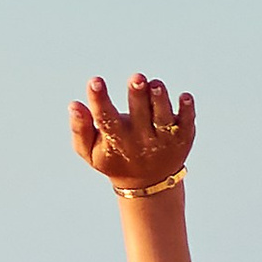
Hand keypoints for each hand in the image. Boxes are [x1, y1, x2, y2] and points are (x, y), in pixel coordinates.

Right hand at [70, 72, 195, 192]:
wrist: (149, 183)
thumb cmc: (114, 158)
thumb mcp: (90, 151)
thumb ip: (80, 129)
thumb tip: (74, 104)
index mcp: (116, 141)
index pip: (105, 119)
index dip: (99, 99)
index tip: (95, 81)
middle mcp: (141, 141)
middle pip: (140, 115)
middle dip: (137, 95)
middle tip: (136, 77)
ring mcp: (163, 139)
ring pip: (163, 117)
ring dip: (160, 99)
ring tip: (155, 84)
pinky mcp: (183, 136)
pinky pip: (187, 122)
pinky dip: (187, 110)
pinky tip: (185, 97)